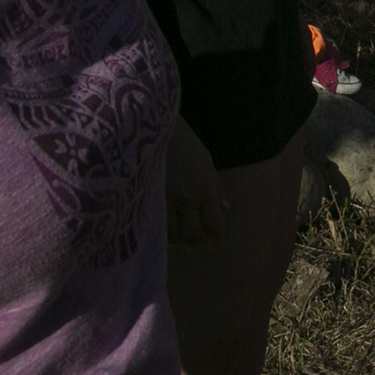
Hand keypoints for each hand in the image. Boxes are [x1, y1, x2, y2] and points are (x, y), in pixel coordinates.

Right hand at [165, 118, 224, 247]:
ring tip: (178, 236)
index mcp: (206, 189)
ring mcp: (166, 201)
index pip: (214, 225)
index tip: (213, 243)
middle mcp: (188, 198)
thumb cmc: (185, 144)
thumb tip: (226, 209)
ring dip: (177, 240)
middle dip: (196, 243)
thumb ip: (216, 189)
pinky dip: (161, 232)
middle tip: (194, 244)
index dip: (215, 239)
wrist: (155, 130)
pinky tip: (163, 229)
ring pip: (173, 236)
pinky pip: (156, 227)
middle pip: (193, 236)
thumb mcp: (206, 162)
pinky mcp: (148, 200)